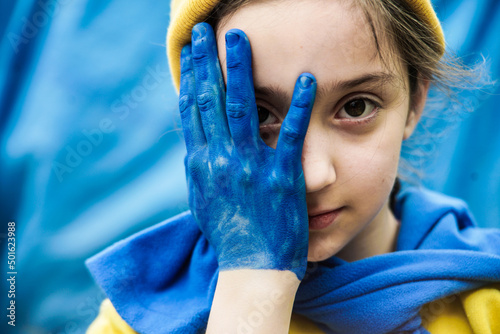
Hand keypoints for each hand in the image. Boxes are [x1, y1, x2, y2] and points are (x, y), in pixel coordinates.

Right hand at [179, 23, 316, 279]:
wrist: (252, 269)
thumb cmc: (229, 235)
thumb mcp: (203, 199)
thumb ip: (200, 167)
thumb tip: (196, 140)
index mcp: (200, 164)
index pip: (191, 110)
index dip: (190, 76)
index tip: (190, 52)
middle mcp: (219, 160)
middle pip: (210, 101)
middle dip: (206, 61)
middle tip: (203, 29)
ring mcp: (250, 168)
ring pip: (242, 109)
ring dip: (241, 70)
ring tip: (242, 39)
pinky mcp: (281, 178)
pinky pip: (290, 134)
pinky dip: (297, 104)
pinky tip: (305, 77)